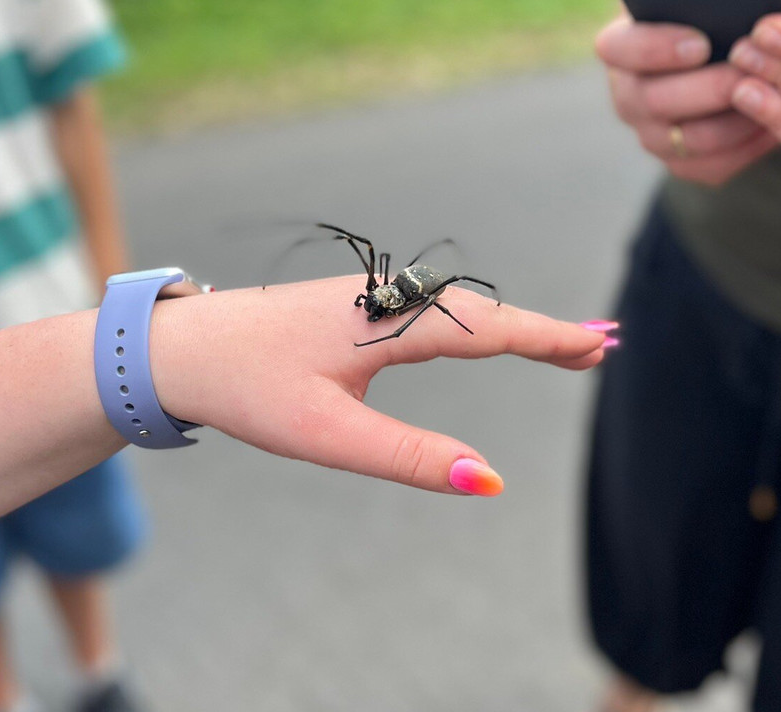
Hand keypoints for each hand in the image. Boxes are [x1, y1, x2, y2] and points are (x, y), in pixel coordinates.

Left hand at [153, 276, 608, 495]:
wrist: (180, 348)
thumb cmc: (246, 388)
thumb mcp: (327, 433)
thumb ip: (409, 458)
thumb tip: (488, 482)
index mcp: (386, 321)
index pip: (486, 329)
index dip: (547, 338)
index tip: (600, 345)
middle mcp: (385, 298)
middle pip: (481, 314)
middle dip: (541, 332)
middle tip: (600, 349)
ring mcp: (368, 297)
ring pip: (455, 309)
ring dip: (510, 326)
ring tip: (559, 347)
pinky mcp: (353, 306)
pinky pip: (430, 311)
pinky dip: (471, 324)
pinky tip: (481, 337)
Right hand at [596, 15, 777, 184]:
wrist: (726, 53)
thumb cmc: (718, 14)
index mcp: (621, 48)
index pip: (620, 49)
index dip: (655, 50)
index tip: (701, 44)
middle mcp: (627, 96)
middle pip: (656, 102)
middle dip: (710, 88)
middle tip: (751, 71)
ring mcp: (650, 134)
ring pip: (688, 140)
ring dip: (735, 121)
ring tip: (772, 97)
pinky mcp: (680, 162)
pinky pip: (711, 167)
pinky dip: (746, 149)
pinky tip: (775, 125)